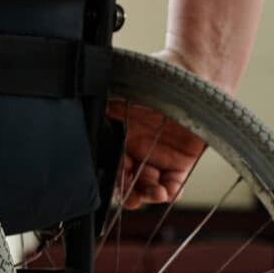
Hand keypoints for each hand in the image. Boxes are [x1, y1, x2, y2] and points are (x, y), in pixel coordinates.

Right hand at [109, 50, 206, 208]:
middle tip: (132, 200)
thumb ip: (101, 110)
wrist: (196, 73)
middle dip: (129, 193)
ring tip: (155, 194)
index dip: (110, 178)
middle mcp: (135, 147)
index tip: (113, 187)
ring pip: (148, 185)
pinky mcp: (183, 160)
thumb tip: (77, 121)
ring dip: (149, 195)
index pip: (109, 163)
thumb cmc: (156, 78)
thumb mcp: (119, 94)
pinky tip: (168, 192)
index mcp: (116, 133)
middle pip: (127, 179)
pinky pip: (174, 183)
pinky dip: (170, 192)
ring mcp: (158, 155)